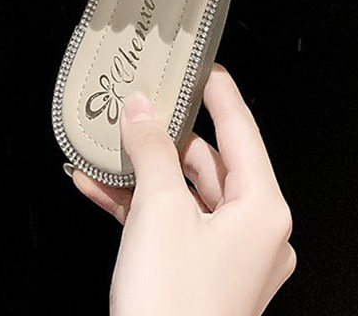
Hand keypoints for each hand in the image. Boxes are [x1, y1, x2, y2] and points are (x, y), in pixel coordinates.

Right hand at [72, 65, 294, 315]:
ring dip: (141, 171)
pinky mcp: (196, 271)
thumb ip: (151, 151)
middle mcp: (252, 231)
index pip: (242, 131)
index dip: (219, 93)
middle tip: (134, 106)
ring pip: (182, 192)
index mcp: (262, 211)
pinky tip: (95, 186)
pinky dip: (134, 203)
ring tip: (105, 145)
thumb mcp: (159, 211)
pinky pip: (167, 222)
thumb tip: (141, 110)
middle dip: (164, 136)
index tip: (203, 65)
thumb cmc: (174, 304)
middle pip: (209, 162)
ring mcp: (225, 255)